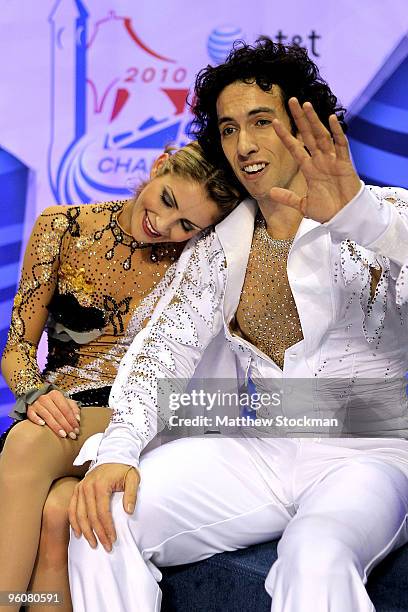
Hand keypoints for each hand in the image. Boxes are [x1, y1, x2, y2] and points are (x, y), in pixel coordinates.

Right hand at [27, 389, 80, 438]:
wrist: (37, 397)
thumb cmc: (54, 402)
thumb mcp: (65, 402)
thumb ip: (73, 409)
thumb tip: (77, 419)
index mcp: (56, 395)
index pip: (66, 409)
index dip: (72, 420)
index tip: (76, 429)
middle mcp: (46, 398)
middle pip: (58, 414)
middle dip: (66, 425)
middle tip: (72, 435)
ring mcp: (36, 404)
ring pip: (47, 416)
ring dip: (56, 426)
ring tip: (63, 434)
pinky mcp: (29, 409)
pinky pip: (32, 415)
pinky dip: (37, 419)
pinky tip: (43, 425)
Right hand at [68, 463, 139, 551]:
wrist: (113, 454)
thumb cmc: (124, 468)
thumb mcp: (133, 478)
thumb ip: (131, 494)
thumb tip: (129, 512)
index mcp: (100, 485)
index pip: (102, 512)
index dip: (107, 528)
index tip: (113, 539)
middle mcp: (87, 487)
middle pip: (90, 516)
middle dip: (97, 534)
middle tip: (105, 546)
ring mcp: (80, 487)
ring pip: (79, 515)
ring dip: (85, 531)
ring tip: (93, 544)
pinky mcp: (77, 488)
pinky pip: (72, 508)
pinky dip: (74, 522)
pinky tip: (79, 533)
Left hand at [271, 98, 360, 222]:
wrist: (345, 218)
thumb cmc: (327, 211)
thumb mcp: (303, 205)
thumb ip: (287, 197)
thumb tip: (271, 192)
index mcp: (309, 169)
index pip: (295, 148)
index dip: (285, 135)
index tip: (274, 122)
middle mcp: (320, 161)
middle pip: (307, 135)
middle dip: (300, 118)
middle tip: (291, 100)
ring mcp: (332, 160)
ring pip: (322, 136)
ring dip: (314, 121)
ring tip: (306, 105)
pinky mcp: (345, 164)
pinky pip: (341, 145)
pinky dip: (337, 132)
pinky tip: (331, 119)